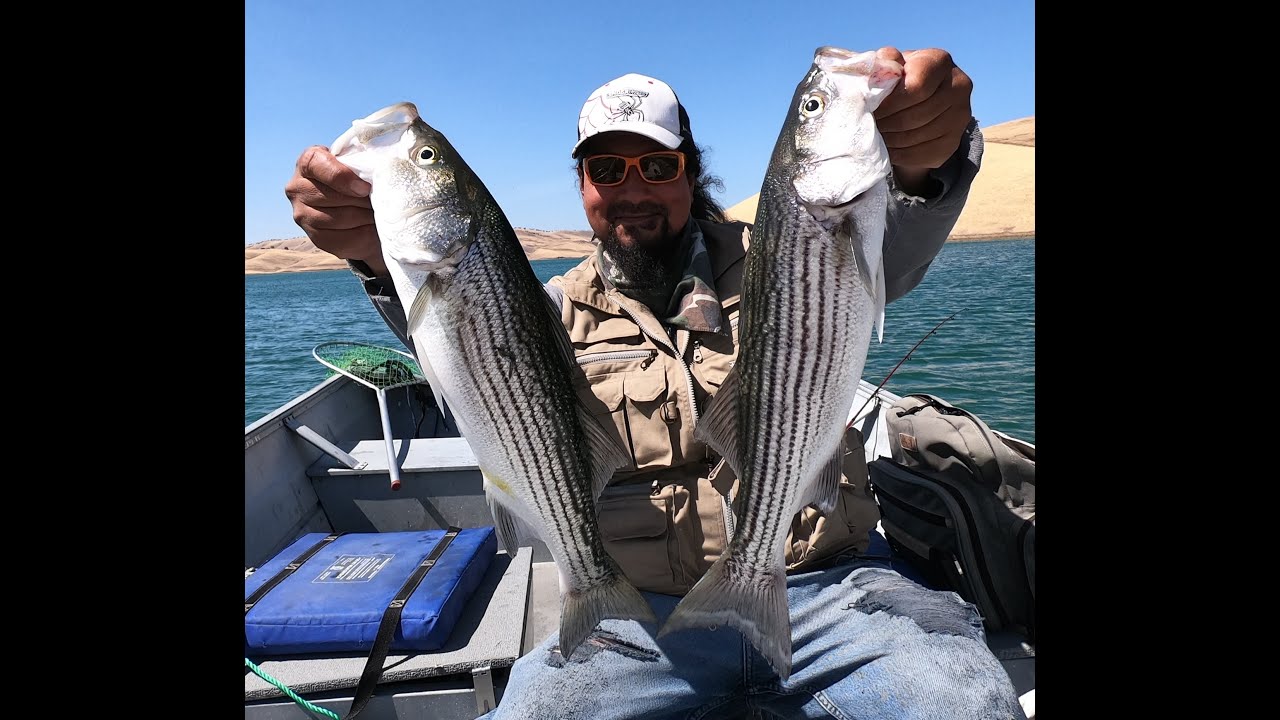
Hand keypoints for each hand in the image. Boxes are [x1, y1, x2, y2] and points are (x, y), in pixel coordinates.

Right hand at [284, 146, 386, 275]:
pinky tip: (374, 228)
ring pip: (340, 219)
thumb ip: (360, 164)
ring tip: (379, 212)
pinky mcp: (315, 238)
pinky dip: (364, 234)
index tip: (364, 187)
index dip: (342, 176)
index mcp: (308, 163)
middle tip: (381, 201)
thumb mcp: (357, 164)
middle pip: (333, 196)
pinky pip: (344, 239)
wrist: (355, 204)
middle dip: (362, 200)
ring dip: (366, 217)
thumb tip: (374, 177)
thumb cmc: (356, 177)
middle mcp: (297, 188)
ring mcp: (302, 215)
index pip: (317, 164)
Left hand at [873, 47, 973, 194]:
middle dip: (888, 122)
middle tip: (871, 126)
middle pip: (917, 114)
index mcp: (940, 61)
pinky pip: (924, 153)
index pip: (917, 87)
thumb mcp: (890, 66)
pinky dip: (901, 154)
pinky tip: (888, 149)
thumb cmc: (898, 79)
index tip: (872, 109)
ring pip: (919, 135)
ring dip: (892, 139)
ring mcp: (961, 115)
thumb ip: (884, 63)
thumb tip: (880, 68)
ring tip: (877, 136)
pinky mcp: (954, 141)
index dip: (890, 102)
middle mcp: (959, 85)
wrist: (917, 100)